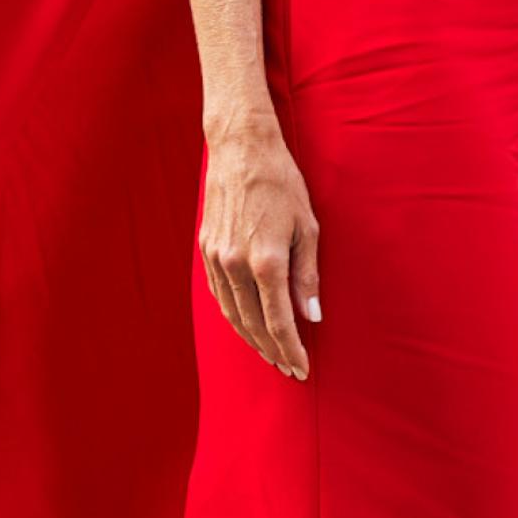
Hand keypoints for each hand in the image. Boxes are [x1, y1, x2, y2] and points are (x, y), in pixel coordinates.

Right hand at [198, 117, 321, 378]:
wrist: (241, 149)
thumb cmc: (282, 184)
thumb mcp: (307, 227)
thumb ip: (307, 275)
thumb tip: (312, 315)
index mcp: (266, 261)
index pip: (278, 322)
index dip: (291, 349)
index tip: (302, 367)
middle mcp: (236, 265)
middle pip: (253, 325)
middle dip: (273, 351)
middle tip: (289, 368)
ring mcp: (216, 258)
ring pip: (232, 314)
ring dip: (251, 339)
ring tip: (270, 354)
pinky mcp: (206, 250)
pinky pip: (219, 295)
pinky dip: (233, 316)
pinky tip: (246, 324)